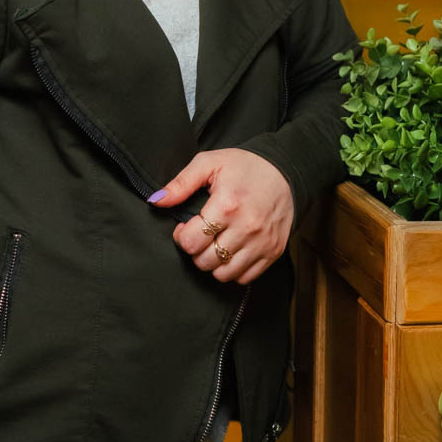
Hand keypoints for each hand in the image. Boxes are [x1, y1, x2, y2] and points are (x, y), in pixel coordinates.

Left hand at [150, 148, 293, 284]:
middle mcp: (246, 228)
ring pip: (223, 274)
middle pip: (205, 261)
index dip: (182, 236)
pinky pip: (244, 278)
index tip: (186, 226)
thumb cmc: (244, 166)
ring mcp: (262, 242)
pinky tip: (231, 250)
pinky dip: (233, 270)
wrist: (285, 170)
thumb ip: (181, 183)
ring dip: (213, 263)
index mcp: (227, 205)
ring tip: (215, 244)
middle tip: (200, 235)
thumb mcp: (210, 163)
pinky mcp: (274, 251)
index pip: (191, 242)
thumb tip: (156, 200)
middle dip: (196, 250)